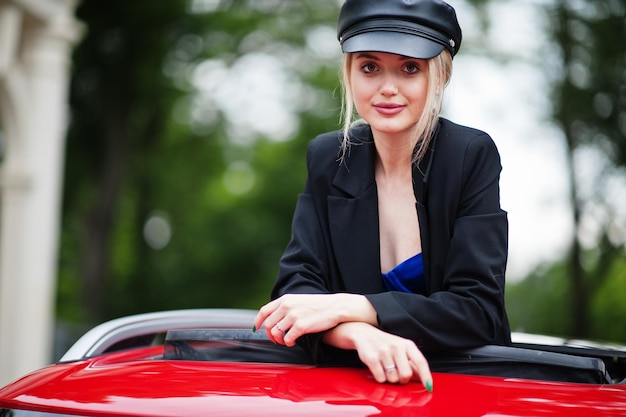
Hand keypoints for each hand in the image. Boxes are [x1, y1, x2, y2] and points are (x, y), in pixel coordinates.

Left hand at [253, 293, 376, 346]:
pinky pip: (287, 339)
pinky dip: (288, 343)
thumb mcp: (300, 300)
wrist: (336, 306)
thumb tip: (276, 318)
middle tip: (277, 339)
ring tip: (285, 341)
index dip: (258, 321)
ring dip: (279, 340)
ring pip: (276, 333)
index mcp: (285, 299)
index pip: (264, 311)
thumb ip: (287, 306)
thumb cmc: (319, 305)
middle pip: (268, 325)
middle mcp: (287, 306)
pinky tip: (293, 342)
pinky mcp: (301, 326)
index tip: (257, 329)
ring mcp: (293, 316)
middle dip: (270, 335)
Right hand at [323, 322, 431, 387]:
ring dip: (389, 379)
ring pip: (393, 379)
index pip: (421, 362)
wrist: (363, 334)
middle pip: (406, 375)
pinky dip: (380, 378)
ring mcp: (383, 352)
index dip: (426, 377)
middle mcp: (396, 346)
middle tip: (397, 374)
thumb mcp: (401, 349)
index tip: (429, 387)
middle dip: (402, 380)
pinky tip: (378, 370)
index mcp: (407, 344)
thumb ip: (413, 363)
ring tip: (386, 369)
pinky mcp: (371, 358)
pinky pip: (380, 378)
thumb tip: (424, 379)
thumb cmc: (385, 344)